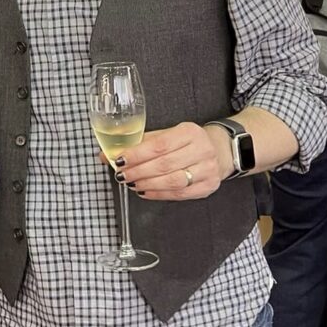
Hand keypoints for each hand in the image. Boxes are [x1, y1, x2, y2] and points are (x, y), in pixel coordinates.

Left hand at [114, 121, 233, 200]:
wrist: (219, 149)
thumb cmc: (187, 142)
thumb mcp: (167, 134)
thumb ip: (139, 143)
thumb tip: (107, 153)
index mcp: (189, 132)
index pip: (159, 145)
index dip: (137, 154)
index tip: (119, 160)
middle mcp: (202, 150)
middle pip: (164, 164)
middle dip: (138, 171)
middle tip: (122, 175)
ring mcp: (208, 169)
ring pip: (172, 181)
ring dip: (147, 184)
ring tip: (132, 183)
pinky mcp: (209, 186)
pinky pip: (180, 194)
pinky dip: (159, 194)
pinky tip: (145, 191)